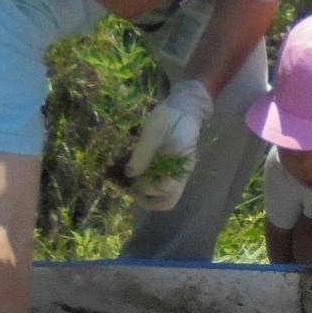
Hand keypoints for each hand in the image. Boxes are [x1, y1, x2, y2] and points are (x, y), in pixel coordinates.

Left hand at [123, 79, 213, 211]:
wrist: (183, 110)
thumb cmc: (170, 117)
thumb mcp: (153, 130)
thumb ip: (142, 153)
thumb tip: (129, 174)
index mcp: (181, 166)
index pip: (165, 189)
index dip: (145, 187)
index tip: (131, 177)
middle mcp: (181, 175)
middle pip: (167, 202)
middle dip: (146, 200)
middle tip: (129, 189)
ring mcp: (176, 175)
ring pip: (163, 197)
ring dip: (145, 195)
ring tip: (128, 184)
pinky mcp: (169, 171)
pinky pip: (159, 186)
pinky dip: (146, 186)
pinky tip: (132, 175)